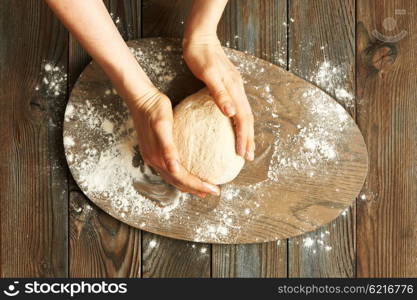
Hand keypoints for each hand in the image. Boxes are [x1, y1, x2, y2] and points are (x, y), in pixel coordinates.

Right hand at [126, 89, 219, 197]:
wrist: (141, 98)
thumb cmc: (155, 109)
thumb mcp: (163, 126)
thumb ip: (167, 148)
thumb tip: (174, 168)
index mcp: (158, 157)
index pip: (181, 178)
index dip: (198, 186)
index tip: (215, 189)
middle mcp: (154, 160)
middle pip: (178, 181)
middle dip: (196, 189)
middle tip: (214, 192)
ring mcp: (152, 157)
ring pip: (173, 178)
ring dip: (188, 185)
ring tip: (202, 189)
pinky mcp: (153, 151)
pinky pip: (169, 170)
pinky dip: (180, 176)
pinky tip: (188, 172)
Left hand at [183, 35, 254, 160]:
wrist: (201, 38)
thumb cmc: (200, 55)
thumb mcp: (207, 74)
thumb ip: (219, 93)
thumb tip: (231, 113)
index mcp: (234, 88)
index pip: (243, 118)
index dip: (245, 137)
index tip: (244, 154)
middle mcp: (238, 90)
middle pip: (248, 119)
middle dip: (249, 139)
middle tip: (248, 157)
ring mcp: (235, 88)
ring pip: (244, 115)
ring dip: (246, 132)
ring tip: (245, 147)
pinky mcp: (229, 87)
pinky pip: (238, 109)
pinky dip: (239, 123)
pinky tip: (234, 128)